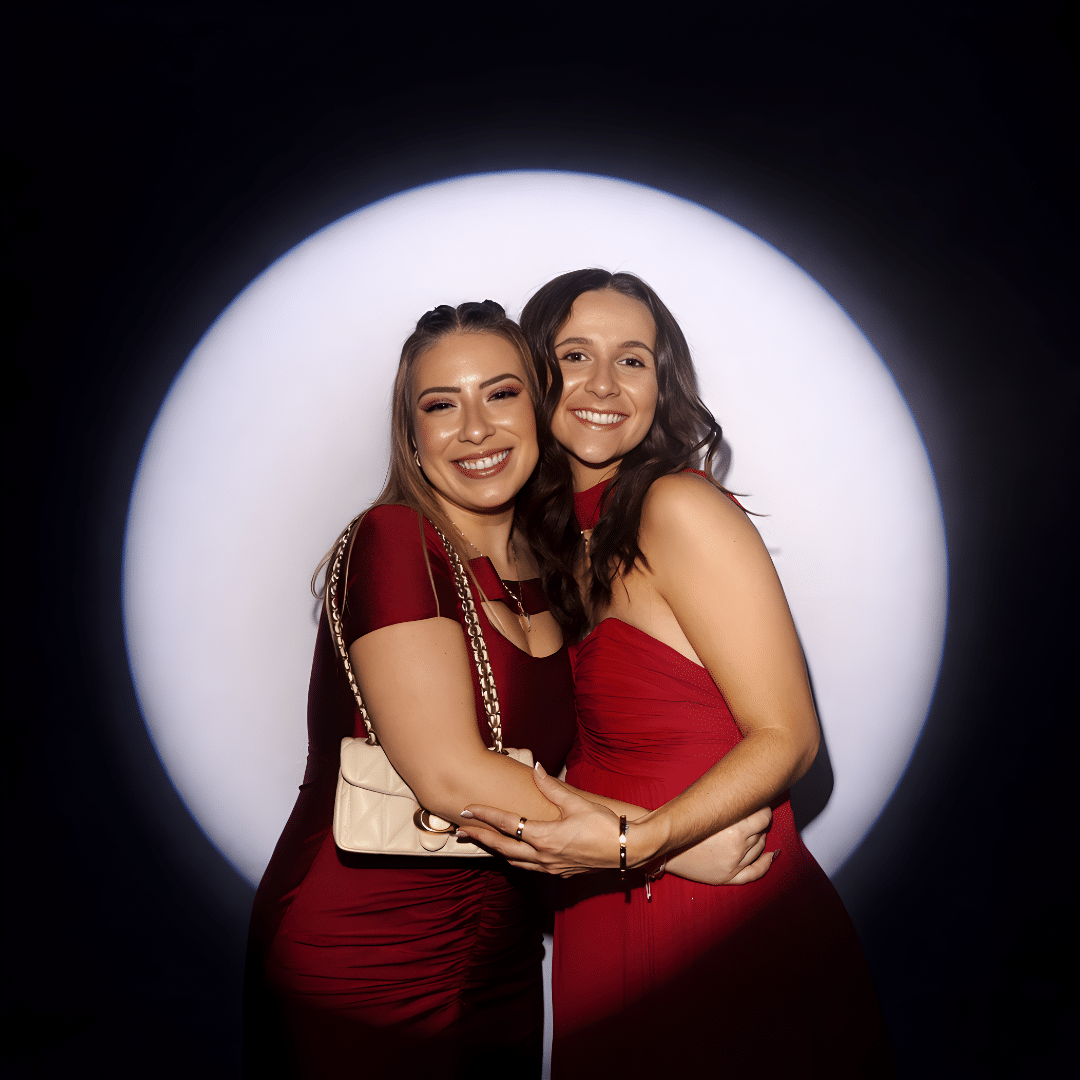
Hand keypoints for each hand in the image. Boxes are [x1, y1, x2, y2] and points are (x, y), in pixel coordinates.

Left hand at [457, 763, 624, 875]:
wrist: (627, 851)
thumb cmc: (604, 825)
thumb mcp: (577, 803)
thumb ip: (551, 786)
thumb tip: (535, 767)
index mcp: (544, 838)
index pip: (507, 824)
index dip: (485, 815)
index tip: (467, 808)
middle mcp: (543, 857)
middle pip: (503, 847)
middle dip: (480, 838)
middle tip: (461, 831)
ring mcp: (550, 868)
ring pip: (514, 861)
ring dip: (495, 850)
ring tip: (481, 842)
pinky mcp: (559, 872)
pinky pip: (529, 867)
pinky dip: (514, 859)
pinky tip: (513, 854)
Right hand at [665, 807, 777, 884]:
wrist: (663, 847)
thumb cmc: (683, 824)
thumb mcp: (706, 808)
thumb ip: (728, 803)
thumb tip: (748, 794)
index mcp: (733, 828)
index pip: (762, 816)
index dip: (763, 809)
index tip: (759, 805)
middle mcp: (737, 847)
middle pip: (761, 831)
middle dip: (759, 823)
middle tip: (752, 816)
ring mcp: (734, 864)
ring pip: (760, 848)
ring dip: (759, 838)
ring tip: (750, 831)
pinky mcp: (728, 877)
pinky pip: (755, 872)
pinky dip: (766, 864)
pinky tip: (772, 856)